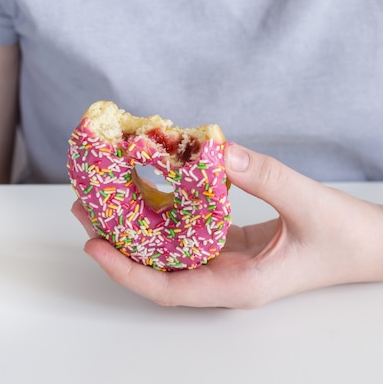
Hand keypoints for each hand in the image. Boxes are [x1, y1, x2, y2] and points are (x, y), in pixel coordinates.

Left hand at [72, 144, 382, 307]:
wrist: (373, 246)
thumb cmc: (346, 236)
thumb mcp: (307, 202)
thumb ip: (263, 176)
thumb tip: (213, 151)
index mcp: (240, 285)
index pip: (170, 289)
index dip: (127, 271)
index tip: (95, 246)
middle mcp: (224, 279)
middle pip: (156, 270)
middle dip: (116, 245)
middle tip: (84, 210)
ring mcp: (224, 264)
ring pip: (166, 253)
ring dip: (132, 229)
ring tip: (100, 200)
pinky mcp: (228, 246)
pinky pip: (185, 236)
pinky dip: (161, 217)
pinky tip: (143, 194)